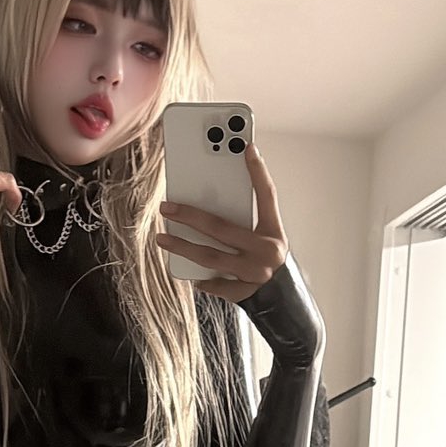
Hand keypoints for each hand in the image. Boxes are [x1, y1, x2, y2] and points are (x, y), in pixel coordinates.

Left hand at [155, 145, 287, 301]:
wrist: (284, 299)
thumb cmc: (266, 258)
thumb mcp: (264, 236)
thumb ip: (244, 219)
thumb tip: (209, 198)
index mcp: (274, 231)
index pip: (267, 195)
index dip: (258, 171)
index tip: (247, 147)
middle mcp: (267, 251)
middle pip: (222, 228)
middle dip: (190, 216)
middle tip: (167, 208)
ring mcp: (255, 273)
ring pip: (211, 257)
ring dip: (183, 247)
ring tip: (162, 239)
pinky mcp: (245, 293)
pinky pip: (216, 284)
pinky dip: (202, 280)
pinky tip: (188, 274)